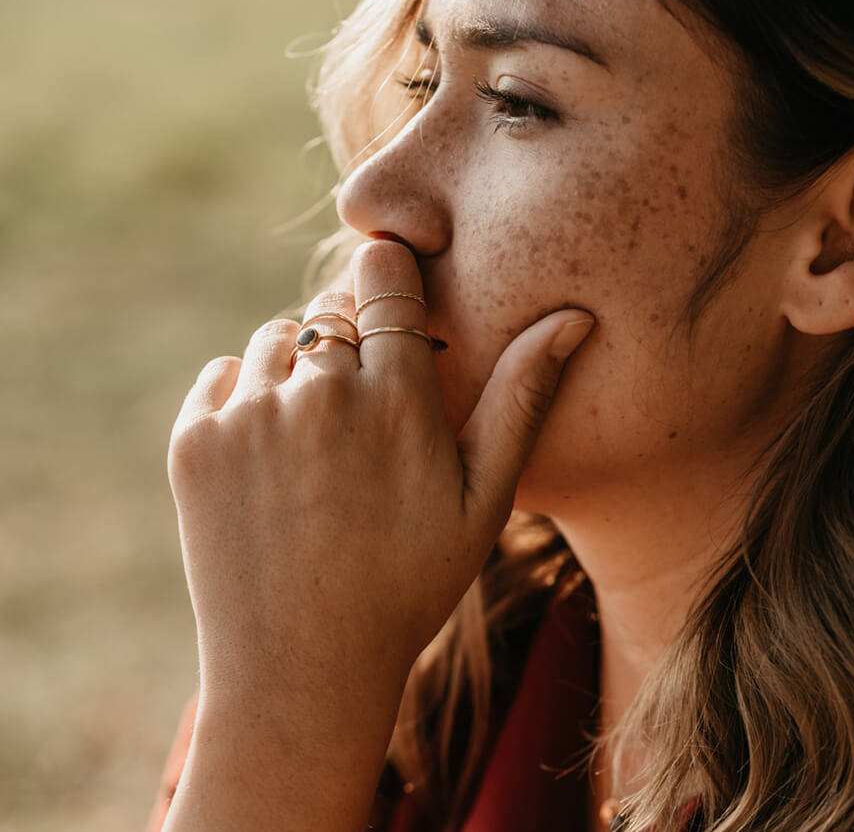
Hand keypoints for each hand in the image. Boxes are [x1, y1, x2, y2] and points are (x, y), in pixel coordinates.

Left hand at [164, 239, 591, 830]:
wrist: (302, 668)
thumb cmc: (410, 582)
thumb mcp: (485, 498)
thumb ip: (522, 396)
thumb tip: (573, 317)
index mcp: (397, 398)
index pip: (384, 270)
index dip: (391, 277)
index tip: (393, 304)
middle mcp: (319, 393)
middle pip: (330, 306)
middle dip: (350, 339)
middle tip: (363, 413)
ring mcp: (248, 416)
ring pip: (276, 338)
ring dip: (298, 368)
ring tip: (319, 442)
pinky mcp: (195, 442)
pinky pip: (223, 376)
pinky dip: (245, 398)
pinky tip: (272, 460)